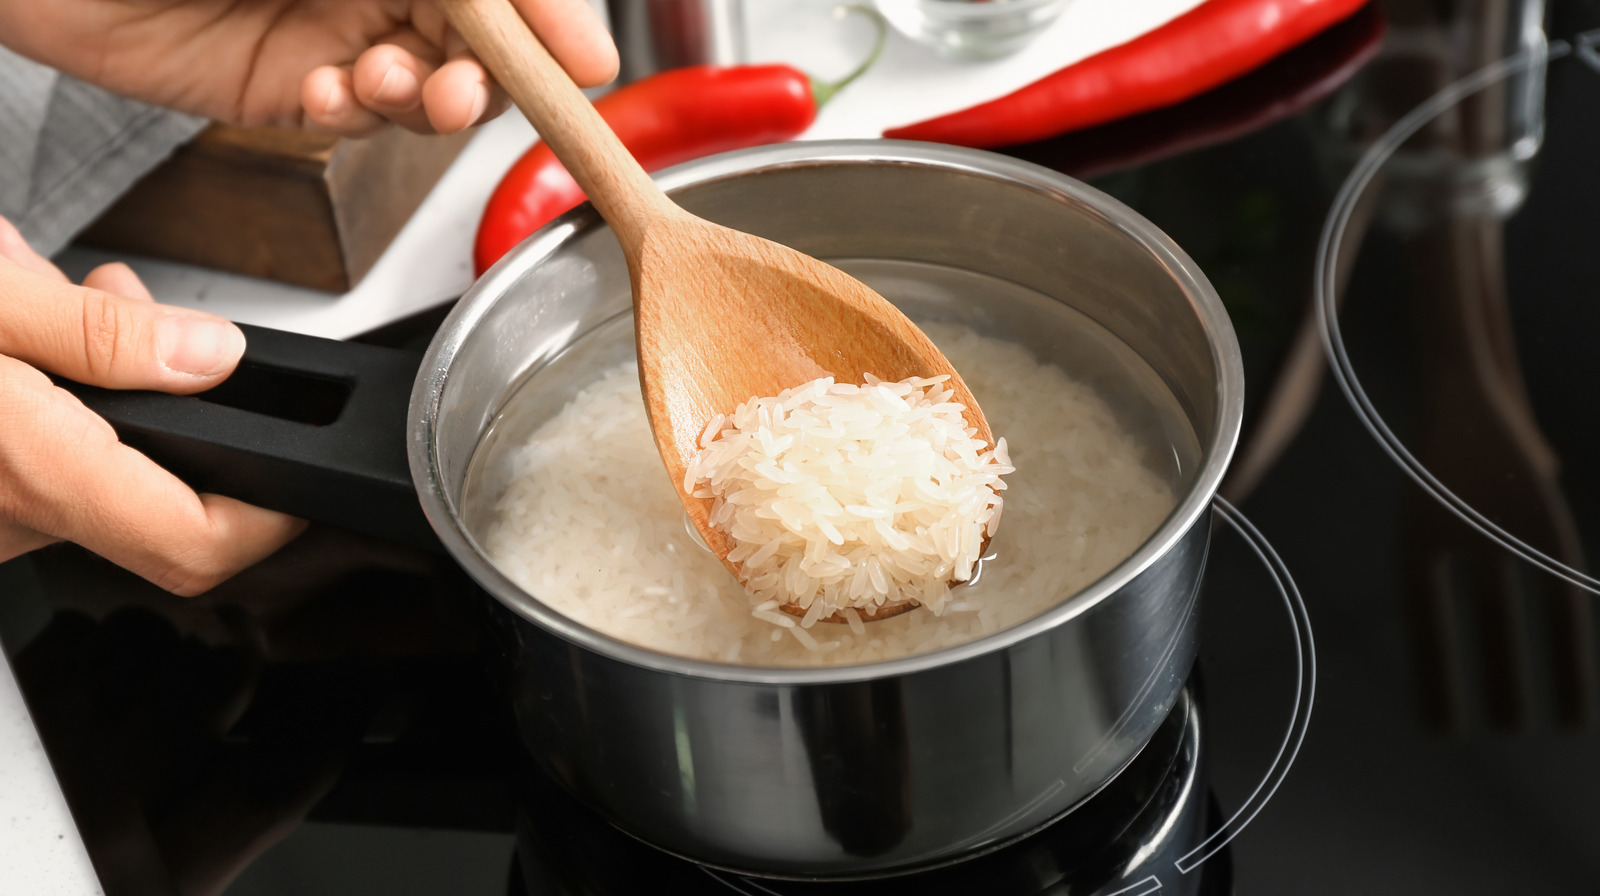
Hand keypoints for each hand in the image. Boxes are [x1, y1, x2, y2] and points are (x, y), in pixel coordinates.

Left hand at [0, 0, 617, 135]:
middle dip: (483, 75)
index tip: (585, 64)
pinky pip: (352, 120)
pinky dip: (353, 117)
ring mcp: (335, 31)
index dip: (550, 24)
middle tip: (456, 90)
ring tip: (379, 84)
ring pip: (425, 91)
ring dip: (418, 101)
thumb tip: (551, 17)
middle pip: (482, 44)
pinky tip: (324, 94)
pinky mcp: (286, 88)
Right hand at [0, 217, 305, 593]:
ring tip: (86, 300)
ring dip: (123, 394)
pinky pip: (53, 468)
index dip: (272, 520)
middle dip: (189, 412)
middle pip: (163, 505)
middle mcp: (13, 516)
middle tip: (166, 329)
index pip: (195, 544)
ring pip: (106, 476)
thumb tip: (212, 354)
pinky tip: (41, 336)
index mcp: (30, 470)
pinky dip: (68, 402)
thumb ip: (102, 331)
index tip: (304, 480)